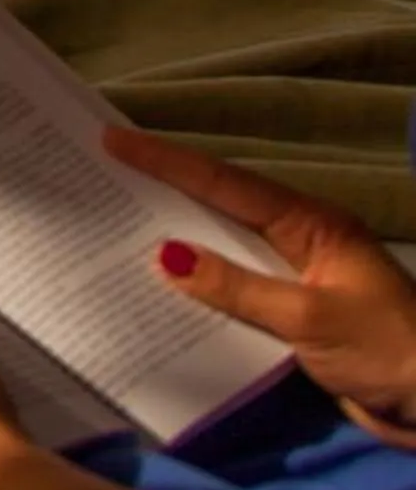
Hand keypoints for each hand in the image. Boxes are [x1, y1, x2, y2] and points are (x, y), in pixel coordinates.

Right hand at [104, 124, 415, 441]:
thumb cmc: (387, 350)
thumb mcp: (309, 318)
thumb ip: (236, 288)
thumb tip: (165, 255)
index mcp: (312, 225)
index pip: (226, 184)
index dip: (167, 161)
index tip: (114, 139)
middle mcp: (302, 243)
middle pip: (221, 208)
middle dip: (163, 189)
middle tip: (101, 171)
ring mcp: (299, 279)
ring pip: (224, 250)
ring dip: (175, 240)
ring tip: (114, 224)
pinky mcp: (295, 317)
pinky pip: (234, 291)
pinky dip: (197, 287)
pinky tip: (161, 290)